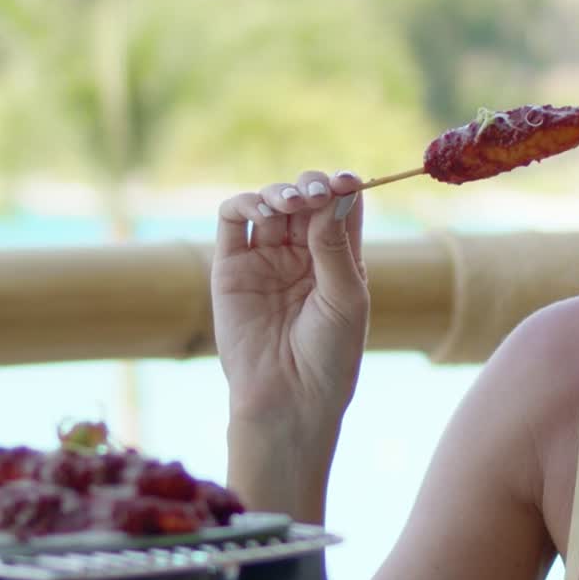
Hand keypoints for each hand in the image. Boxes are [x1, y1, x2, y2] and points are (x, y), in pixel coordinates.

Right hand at [212, 170, 367, 432]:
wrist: (290, 399)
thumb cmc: (330, 355)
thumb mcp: (346, 297)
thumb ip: (335, 246)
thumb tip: (334, 194)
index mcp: (339, 259)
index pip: (341, 206)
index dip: (343, 186)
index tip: (347, 180)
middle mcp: (302, 254)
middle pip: (306, 198)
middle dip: (312, 186)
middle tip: (317, 192)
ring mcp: (266, 258)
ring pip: (270, 203)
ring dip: (281, 192)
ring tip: (291, 202)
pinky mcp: (231, 268)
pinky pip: (233, 221)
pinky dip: (246, 204)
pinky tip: (265, 211)